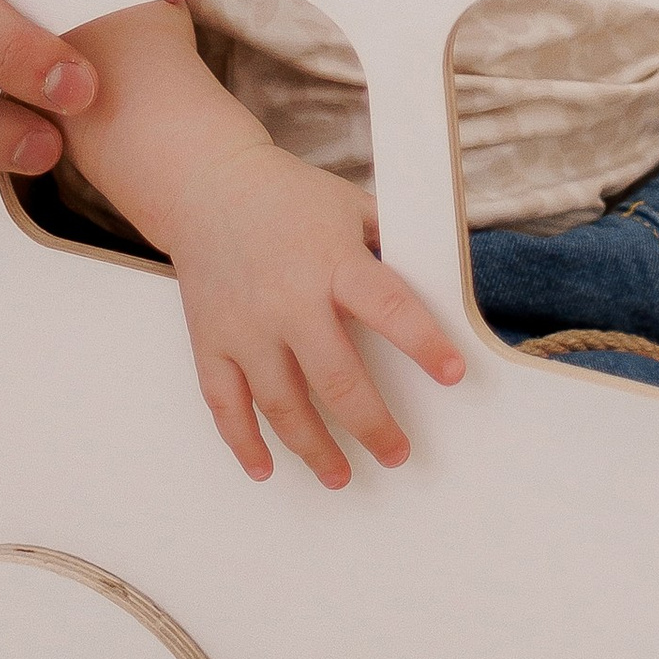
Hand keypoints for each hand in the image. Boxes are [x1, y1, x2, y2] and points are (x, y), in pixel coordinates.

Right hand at [164, 145, 465, 485]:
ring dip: (314, 448)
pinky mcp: (210, 340)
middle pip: (336, 378)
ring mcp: (244, 324)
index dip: (423, 342)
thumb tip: (443, 274)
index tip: (453, 374)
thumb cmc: (288, 196)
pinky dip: (243, 442)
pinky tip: (266, 468)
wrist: (206, 183)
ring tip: (342, 475)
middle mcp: (288, 299)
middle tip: (397, 454)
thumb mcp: (348, 204)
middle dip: (372, 424)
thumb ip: (391, 240)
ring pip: (282, 403)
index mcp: (332, 260)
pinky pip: (224, 403)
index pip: (388, 306)